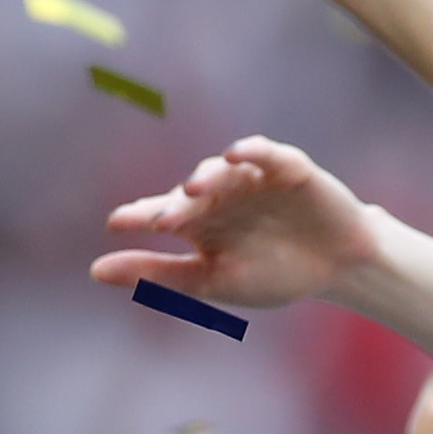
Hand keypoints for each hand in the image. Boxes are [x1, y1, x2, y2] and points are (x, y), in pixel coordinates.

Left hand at [93, 136, 393, 318]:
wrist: (338, 267)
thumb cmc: (276, 274)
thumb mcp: (212, 281)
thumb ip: (158, 274)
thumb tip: (93, 271)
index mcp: (200, 223)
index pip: (162, 213)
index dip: (140, 215)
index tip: (118, 222)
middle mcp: (220, 195)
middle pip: (191, 193)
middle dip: (178, 204)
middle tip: (164, 219)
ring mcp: (252, 179)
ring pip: (222, 171)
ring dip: (208, 177)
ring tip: (195, 188)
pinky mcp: (287, 168)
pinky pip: (265, 154)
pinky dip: (250, 152)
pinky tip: (235, 155)